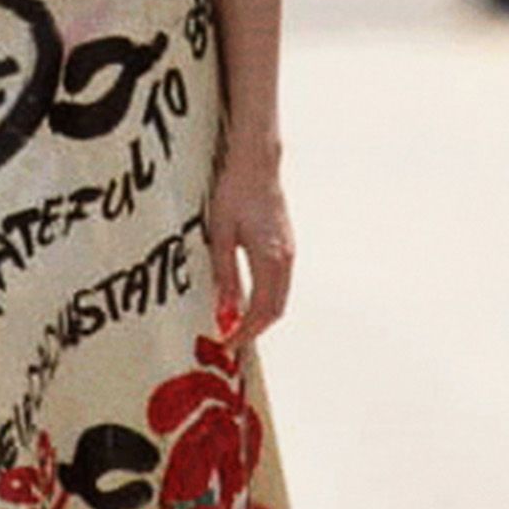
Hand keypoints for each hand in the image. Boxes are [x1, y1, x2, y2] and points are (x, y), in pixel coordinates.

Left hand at [209, 149, 293, 344]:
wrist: (257, 162)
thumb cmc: (235, 191)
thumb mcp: (220, 234)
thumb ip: (224, 275)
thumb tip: (225, 311)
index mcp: (270, 259)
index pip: (261, 312)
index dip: (244, 333)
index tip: (227, 345)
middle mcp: (285, 260)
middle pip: (275, 310)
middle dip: (253, 330)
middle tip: (229, 341)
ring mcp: (288, 252)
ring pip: (279, 298)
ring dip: (260, 316)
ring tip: (234, 325)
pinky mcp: (285, 246)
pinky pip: (279, 284)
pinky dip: (265, 300)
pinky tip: (245, 300)